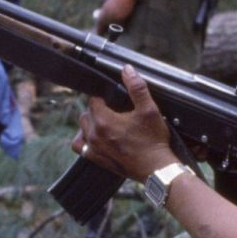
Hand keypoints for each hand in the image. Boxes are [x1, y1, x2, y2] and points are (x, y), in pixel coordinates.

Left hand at [76, 65, 177, 181]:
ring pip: (82, 128)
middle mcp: (94, 134)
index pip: (94, 99)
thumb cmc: (153, 140)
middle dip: (98, 109)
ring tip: (107, 123)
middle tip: (115, 111)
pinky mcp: (96, 159)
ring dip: (91, 123)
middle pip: (87, 113)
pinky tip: (97, 137)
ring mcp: (94, 148)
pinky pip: (80, 147)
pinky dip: (85, 140)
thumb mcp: (149, 109)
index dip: (104, 96)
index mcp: (104, 120)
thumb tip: (126, 69)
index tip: (115, 100)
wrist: (156, 168)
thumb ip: (136, 87)